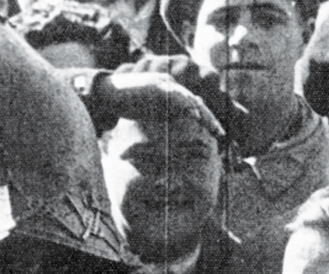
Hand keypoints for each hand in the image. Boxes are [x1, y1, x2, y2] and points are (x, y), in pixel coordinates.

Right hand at [96, 71, 224, 138]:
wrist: (108, 93)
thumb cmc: (127, 104)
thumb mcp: (151, 112)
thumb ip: (165, 116)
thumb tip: (176, 132)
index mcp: (171, 92)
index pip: (193, 106)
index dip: (206, 120)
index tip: (215, 135)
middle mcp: (171, 85)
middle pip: (196, 102)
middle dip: (210, 119)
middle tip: (221, 134)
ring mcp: (164, 84)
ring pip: (190, 99)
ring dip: (203, 114)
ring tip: (213, 128)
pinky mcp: (157, 86)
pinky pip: (175, 96)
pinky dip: (186, 106)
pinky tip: (194, 116)